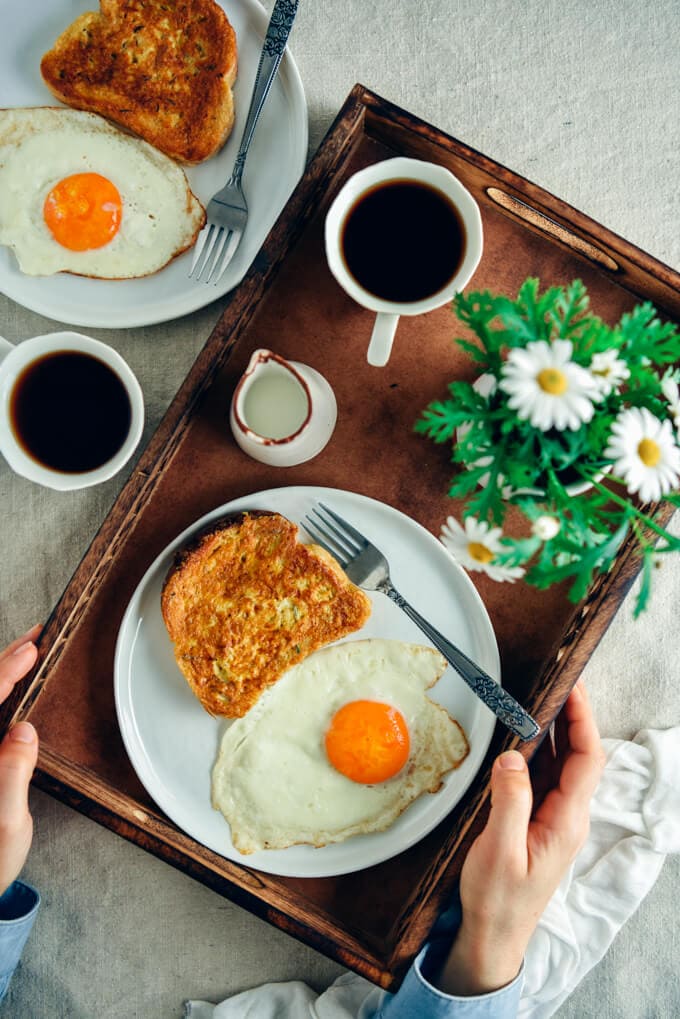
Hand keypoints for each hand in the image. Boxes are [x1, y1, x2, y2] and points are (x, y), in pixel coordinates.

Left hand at [0, 625, 39, 896]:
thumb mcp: (5, 824)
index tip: (32, 649)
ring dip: (0, 673)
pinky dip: (0, 693)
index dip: (6, 672)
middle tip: (35, 636)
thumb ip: (11, 775)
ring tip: (27, 650)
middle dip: (4, 661)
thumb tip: (22, 730)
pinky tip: (12, 686)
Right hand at [437, 681, 604, 995]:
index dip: (583, 720)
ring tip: (540, 698)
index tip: (572, 687)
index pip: (587, 759)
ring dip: (555, 731)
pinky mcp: (536, 822)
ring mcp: (553, 819)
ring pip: (562, 765)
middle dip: (572, 716)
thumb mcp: (499, 851)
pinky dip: (537, 751)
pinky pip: (544, 778)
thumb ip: (509, 803)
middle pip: (579, 756)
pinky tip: (523, 737)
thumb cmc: (498, 899)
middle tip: (556, 680)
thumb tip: (512, 757)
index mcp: (566, 821)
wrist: (493, 936)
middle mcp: (566, 816)